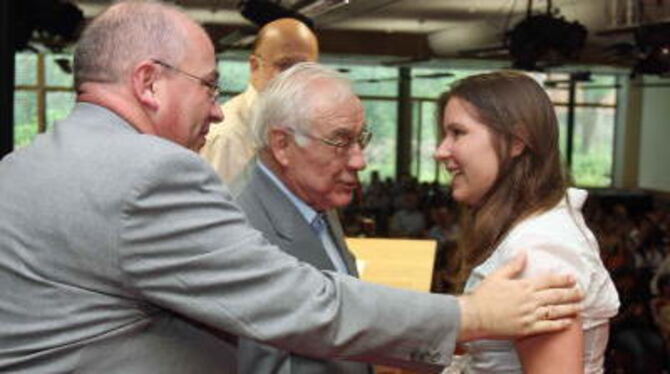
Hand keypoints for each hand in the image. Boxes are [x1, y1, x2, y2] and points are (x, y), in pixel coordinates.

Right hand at [456, 252, 582, 341]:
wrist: (474, 316)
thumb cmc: (483, 296)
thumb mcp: (497, 276)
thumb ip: (513, 265)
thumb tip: (524, 253)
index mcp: (523, 286)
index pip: (548, 281)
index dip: (563, 279)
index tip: (573, 278)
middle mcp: (529, 300)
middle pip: (556, 296)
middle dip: (572, 293)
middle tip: (582, 292)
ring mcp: (529, 315)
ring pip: (555, 311)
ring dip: (570, 309)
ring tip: (579, 307)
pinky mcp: (526, 329)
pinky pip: (548, 327)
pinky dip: (560, 325)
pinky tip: (568, 323)